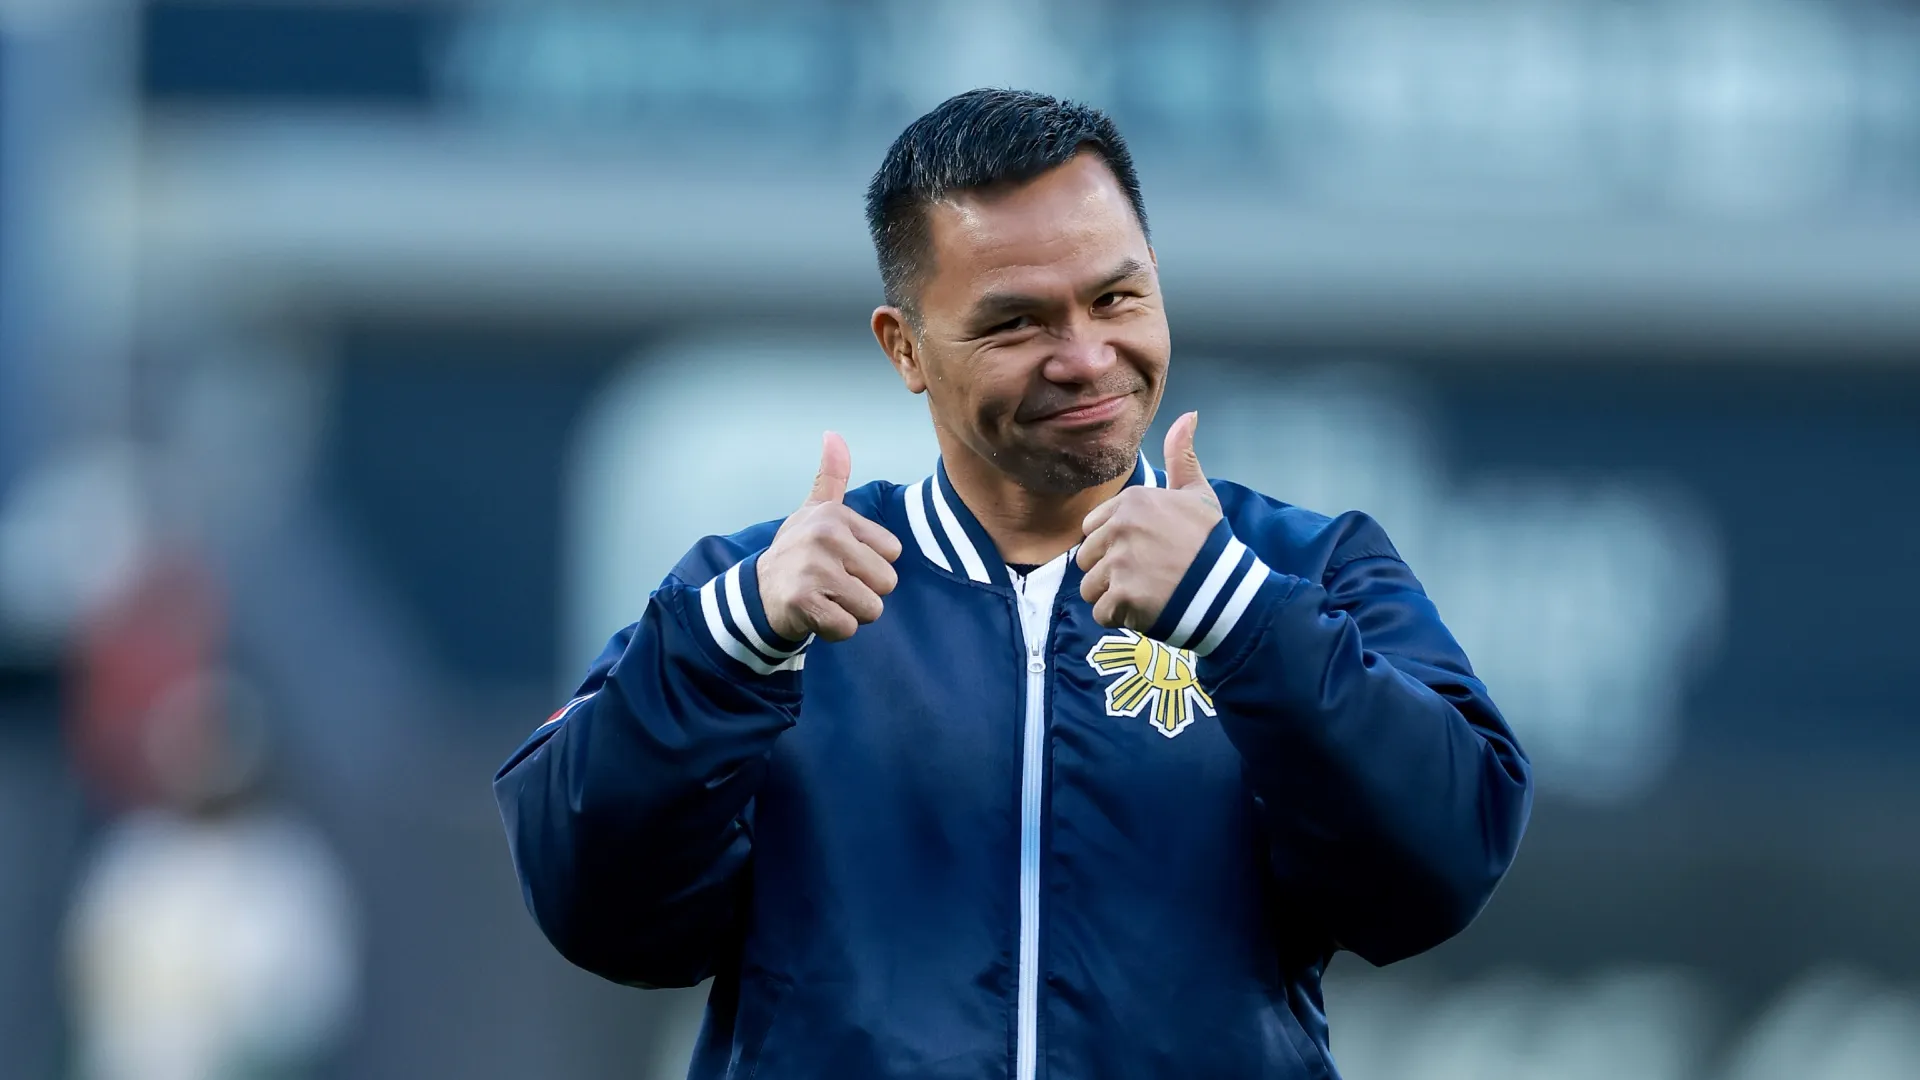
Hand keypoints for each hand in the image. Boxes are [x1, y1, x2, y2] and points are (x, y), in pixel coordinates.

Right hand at [758, 432, 902, 641]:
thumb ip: (831, 476)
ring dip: (850, 612)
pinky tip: (815, 615)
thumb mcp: (814, 511)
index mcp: (836, 515)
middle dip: (864, 592)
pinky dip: (834, 630)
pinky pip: (848, 627)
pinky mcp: (803, 601)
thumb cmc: (797, 552)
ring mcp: (813, 568)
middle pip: (887, 582)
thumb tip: (833, 434)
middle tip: (833, 584)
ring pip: (871, 608)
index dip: (871, 564)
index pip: (893, 553)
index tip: (841, 561)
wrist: (756, 592)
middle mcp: (825, 536)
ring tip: (825, 598)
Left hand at [1076, 412, 1222, 629]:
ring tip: (1146, 594)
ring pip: (1091, 588)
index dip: (1114, 545)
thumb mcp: (1198, 494)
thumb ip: (1183, 456)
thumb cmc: (1210, 542)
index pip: (1092, 529)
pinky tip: (1146, 610)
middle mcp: (1120, 528)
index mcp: (1131, 502)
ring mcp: (1119, 564)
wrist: (1228, 590)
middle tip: (1147, 576)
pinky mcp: (1122, 597)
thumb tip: (1189, 414)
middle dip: (1111, 572)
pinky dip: (1120, 618)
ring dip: (1113, 597)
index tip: (1144, 552)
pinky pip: (1102, 613)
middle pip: (1088, 559)